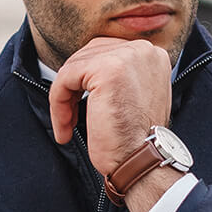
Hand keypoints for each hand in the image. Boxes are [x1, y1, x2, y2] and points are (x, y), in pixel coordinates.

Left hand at [48, 37, 172, 178]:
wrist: (142, 161)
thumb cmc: (137, 139)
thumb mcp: (136, 96)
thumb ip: (122, 76)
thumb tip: (87, 70)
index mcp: (153, 54)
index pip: (106, 51)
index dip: (87, 78)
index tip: (80, 103)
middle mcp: (144, 49)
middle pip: (89, 54)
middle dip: (74, 85)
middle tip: (70, 115)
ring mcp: (126, 57)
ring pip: (74, 66)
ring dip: (64, 97)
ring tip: (68, 124)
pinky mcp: (106, 69)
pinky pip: (65, 78)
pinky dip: (58, 103)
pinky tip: (65, 126)